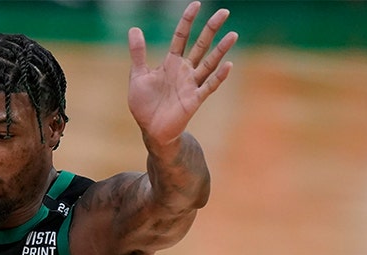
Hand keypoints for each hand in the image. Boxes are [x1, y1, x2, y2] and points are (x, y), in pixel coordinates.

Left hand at [127, 1, 237, 146]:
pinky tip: (228, 65)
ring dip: (221, 49)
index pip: (181, 36)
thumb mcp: (138, 76)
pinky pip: (209, 86)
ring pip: (209, 63)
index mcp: (171, 63)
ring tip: (233, 34)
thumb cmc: (144, 104)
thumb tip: (134, 29)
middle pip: (201, 45)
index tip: (196, 4)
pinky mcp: (195, 99)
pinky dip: (219, 76)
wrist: (150, 130)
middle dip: (211, 29)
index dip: (187, 21)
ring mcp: (191, 84)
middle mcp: (184, 70)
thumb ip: (138, 53)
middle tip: (224, 12)